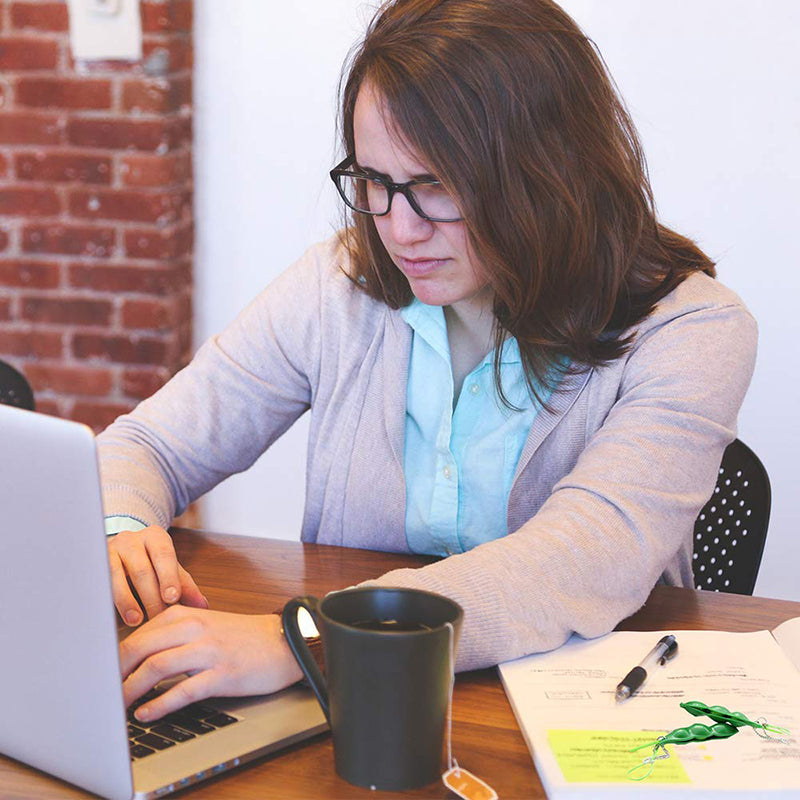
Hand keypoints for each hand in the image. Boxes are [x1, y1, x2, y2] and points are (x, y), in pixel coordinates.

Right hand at [108, 526, 207, 625]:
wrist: (119, 551)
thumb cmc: (150, 563)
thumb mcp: (170, 570)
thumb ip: (186, 586)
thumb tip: (202, 606)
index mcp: (154, 537)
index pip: (163, 554)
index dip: (169, 577)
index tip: (173, 598)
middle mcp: (130, 540)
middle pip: (142, 569)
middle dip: (151, 597)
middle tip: (159, 619)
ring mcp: (108, 551)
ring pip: (116, 576)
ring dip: (127, 601)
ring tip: (136, 620)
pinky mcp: (92, 564)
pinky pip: (99, 583)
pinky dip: (107, 600)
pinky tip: (112, 616)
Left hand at [120, 607, 303, 721]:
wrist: (285, 641)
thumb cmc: (244, 636)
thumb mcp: (206, 624)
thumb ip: (174, 634)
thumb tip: (137, 654)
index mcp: (187, 615)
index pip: (138, 634)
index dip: (114, 657)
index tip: (101, 674)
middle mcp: (195, 629)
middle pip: (140, 647)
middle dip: (115, 672)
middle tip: (102, 692)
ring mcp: (209, 651)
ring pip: (156, 667)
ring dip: (131, 690)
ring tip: (118, 706)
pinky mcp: (223, 674)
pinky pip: (183, 691)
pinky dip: (160, 704)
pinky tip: (147, 714)